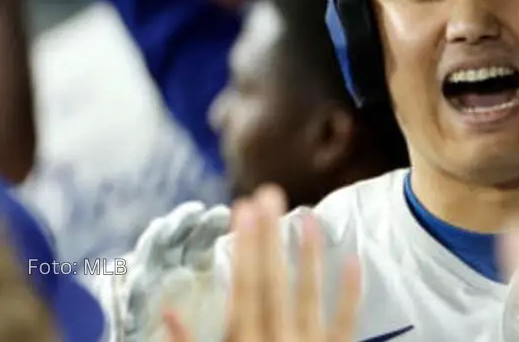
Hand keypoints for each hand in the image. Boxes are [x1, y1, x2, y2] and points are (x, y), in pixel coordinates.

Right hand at [163, 186, 361, 341]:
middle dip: (269, 237)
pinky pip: (346, 324)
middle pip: (272, 283)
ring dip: (309, 255)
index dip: (243, 247)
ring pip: (310, 296)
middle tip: (268, 194)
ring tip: (309, 216)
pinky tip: (353, 259)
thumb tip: (165, 311)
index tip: (242, 209)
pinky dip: (350, 293)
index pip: (243, 287)